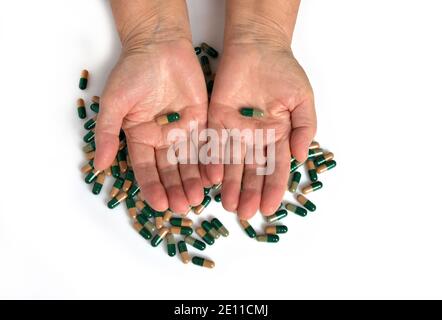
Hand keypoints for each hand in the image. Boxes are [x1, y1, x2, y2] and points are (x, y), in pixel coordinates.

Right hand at [94, 39, 207, 213]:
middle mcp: (162, 139)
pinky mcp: (202, 121)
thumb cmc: (132, 72)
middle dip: (176, 189)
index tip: (159, 204)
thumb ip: (107, 134)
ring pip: (190, 161)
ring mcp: (183, 131)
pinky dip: (210, 160)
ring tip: (198, 198)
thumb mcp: (114, 104)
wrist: (159, 46)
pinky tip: (215, 176)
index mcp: (140, 138)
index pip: (145, 169)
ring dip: (194, 180)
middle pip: (170, 170)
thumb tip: (97, 165)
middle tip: (183, 207)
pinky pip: (207, 144)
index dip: (152, 186)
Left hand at [206, 43, 315, 218]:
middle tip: (245, 214)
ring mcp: (234, 130)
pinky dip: (213, 160)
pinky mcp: (215, 119)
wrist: (258, 46)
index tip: (269, 207)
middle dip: (249, 192)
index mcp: (277, 136)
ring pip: (231, 163)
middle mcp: (254, 138)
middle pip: (252, 171)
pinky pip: (213, 143)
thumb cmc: (283, 71)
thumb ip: (304, 128)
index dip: (273, 188)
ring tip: (228, 205)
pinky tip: (212, 178)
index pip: (276, 168)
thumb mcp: (302, 99)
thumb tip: (301, 156)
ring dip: (230, 184)